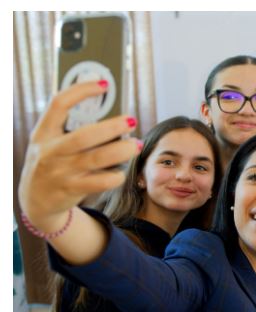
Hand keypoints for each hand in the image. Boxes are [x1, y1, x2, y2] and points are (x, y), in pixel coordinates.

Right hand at [17, 81, 139, 230]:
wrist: (35, 200)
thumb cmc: (52, 163)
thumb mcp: (50, 143)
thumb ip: (71, 130)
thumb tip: (111, 117)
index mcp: (43, 133)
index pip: (59, 104)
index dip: (81, 91)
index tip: (104, 84)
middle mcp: (50, 151)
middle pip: (84, 135)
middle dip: (112, 127)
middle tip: (131, 121)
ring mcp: (61, 172)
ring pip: (97, 159)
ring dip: (121, 150)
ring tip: (136, 145)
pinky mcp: (72, 190)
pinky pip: (100, 182)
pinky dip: (115, 176)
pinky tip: (122, 172)